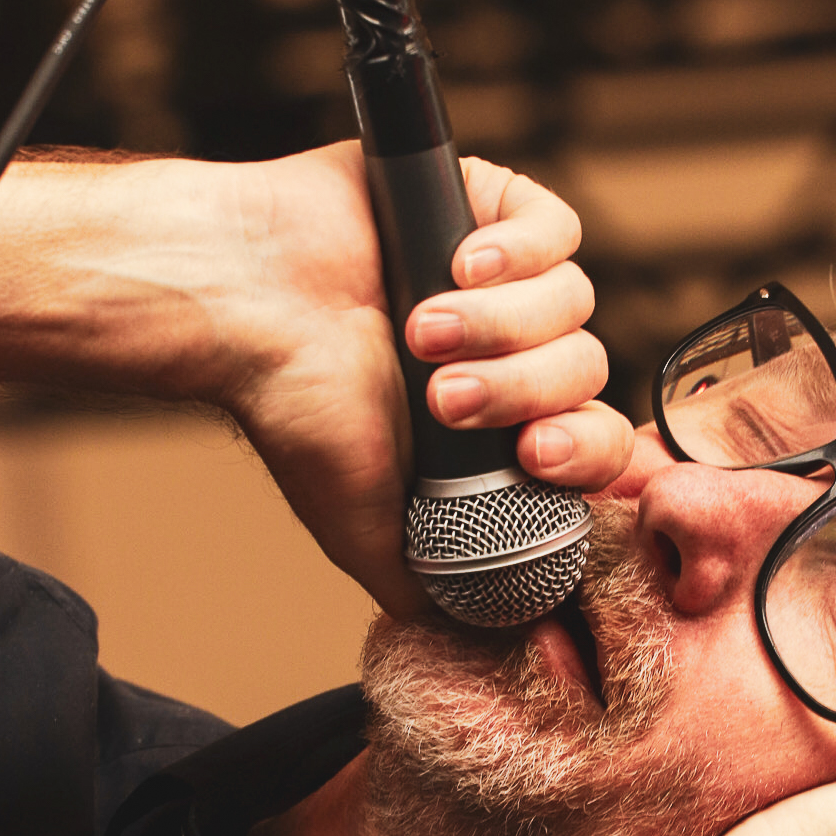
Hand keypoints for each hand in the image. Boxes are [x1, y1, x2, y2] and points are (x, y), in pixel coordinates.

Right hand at [222, 147, 632, 615]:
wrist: (241, 306)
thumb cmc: (295, 408)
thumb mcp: (366, 526)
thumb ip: (426, 581)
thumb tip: (483, 632)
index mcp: (503, 422)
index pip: (595, 441)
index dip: (584, 451)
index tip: (532, 454)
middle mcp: (513, 349)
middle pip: (586, 369)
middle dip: (522, 389)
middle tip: (445, 397)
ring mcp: (504, 276)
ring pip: (573, 302)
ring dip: (500, 324)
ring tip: (419, 330)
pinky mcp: (489, 204)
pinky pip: (558, 229)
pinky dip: (520, 251)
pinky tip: (457, 264)